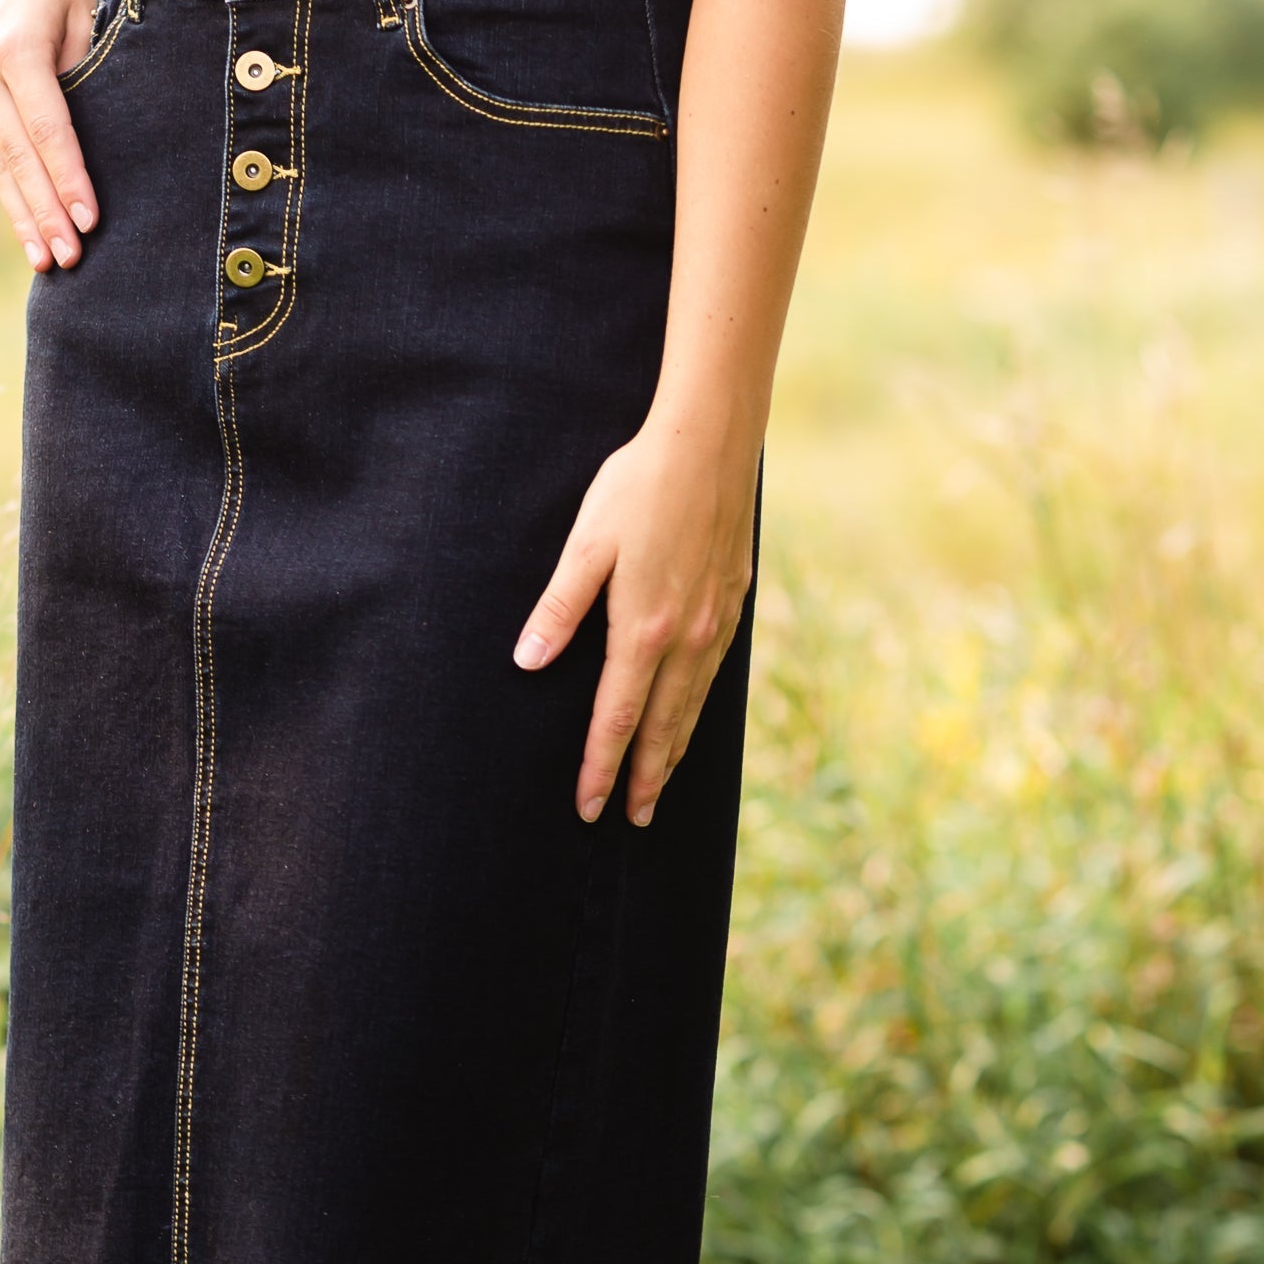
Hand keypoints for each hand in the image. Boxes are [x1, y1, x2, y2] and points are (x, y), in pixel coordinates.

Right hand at [0, 0, 102, 270]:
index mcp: (15, 48)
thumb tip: (98, 142)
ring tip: (47, 262)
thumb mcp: (86, 13)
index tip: (90, 221)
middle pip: (19, 157)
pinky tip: (28, 231)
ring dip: (24, 216)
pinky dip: (11, 195)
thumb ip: (86, 73)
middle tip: (70, 259)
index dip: (69, 179)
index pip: (49, 129)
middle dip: (45, 213)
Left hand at [514, 413, 756, 826]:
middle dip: (644, 779)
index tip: (589, 807)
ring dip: (674, 752)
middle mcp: (686, 639)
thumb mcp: (585, 543)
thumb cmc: (638, 486)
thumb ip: (558, 608)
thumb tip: (527, 663)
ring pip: (693, 708)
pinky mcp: (735, 604)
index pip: (615, 720)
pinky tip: (691, 718)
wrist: (711, 443)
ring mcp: (717, 625)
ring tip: (660, 787)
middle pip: (661, 729)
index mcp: (642, 631)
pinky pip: (714, 677)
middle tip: (631, 819)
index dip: (600, 768)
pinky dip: (700, 711)